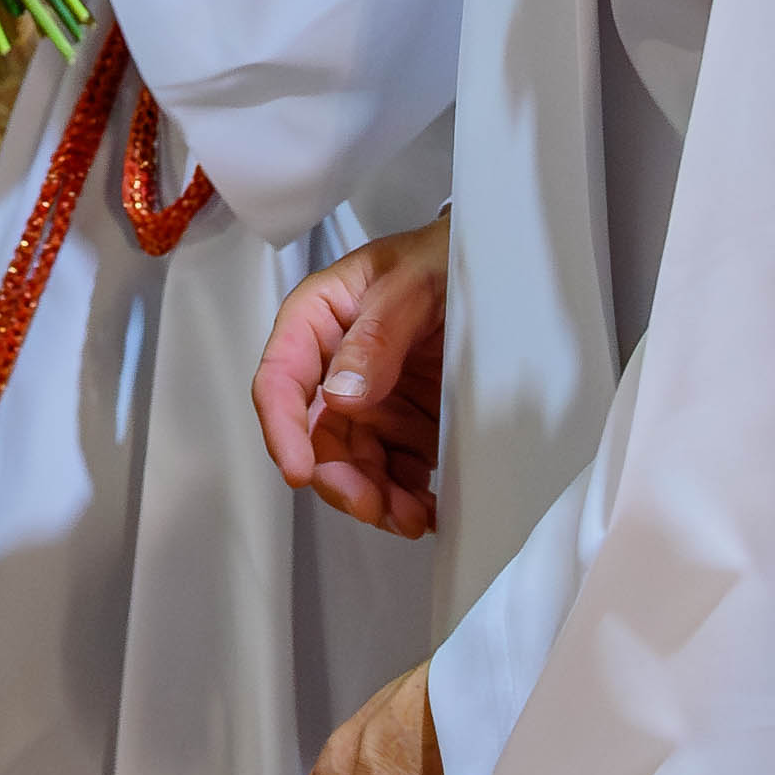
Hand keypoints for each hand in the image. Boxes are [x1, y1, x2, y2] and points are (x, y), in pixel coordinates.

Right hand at [254, 219, 446, 535]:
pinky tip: (427, 509)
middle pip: (315, 436)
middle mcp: (333, 366)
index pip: (280, 380)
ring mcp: (368, 398)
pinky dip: (406, 496)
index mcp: (317, 321)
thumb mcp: (412, 284)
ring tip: (410, 517)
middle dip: (339, 477)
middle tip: (373, 505)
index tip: (300, 471)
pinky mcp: (404, 422)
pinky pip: (394, 470)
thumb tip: (341, 396)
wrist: (494, 263)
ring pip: (353, 463)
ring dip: (374, 497)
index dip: (283, 430)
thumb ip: (377, 334)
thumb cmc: (442, 256)